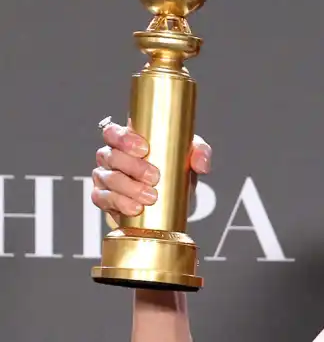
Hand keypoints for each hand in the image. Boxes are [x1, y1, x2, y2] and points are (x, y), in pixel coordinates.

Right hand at [91, 119, 211, 221]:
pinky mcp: (104, 198)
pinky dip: (119, 204)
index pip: (113, 132)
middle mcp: (111, 156)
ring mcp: (105, 177)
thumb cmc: (174, 171)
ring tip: (150, 197)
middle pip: (111, 156)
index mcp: (125, 141)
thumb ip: (199, 152)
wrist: (172, 201)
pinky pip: (103, 199)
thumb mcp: (189, 157)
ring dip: (129, 189)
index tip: (144, 149)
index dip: (124, 139)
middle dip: (133, 167)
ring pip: (109, 179)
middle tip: (154, 177)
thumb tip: (201, 163)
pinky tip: (135, 208)